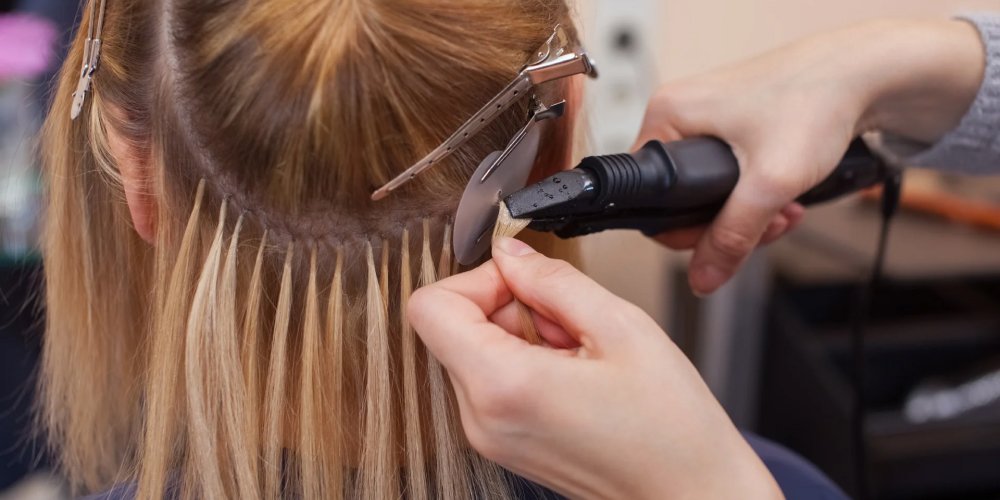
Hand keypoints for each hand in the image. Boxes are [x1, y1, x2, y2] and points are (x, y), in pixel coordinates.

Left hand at [408, 238, 782, 499]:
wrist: (694, 494)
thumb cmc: (671, 429)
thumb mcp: (621, 327)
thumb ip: (553, 279)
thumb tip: (512, 253)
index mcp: (502, 386)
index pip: (430, 307)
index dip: (476, 279)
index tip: (523, 280)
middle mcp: (482, 419)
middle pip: (452, 328)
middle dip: (508, 306)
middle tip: (568, 320)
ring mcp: (489, 437)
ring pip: (473, 352)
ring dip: (521, 334)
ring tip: (579, 351)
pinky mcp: (504, 443)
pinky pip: (492, 382)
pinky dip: (525, 363)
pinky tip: (575, 372)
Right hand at [637, 19, 983, 295]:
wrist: (864, 74)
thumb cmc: (815, 101)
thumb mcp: (769, 182)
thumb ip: (732, 236)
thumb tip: (702, 279)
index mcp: (667, 116)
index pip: (649, 196)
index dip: (685, 230)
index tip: (725, 237)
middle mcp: (679, 114)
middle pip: (679, 199)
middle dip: (726, 223)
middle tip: (766, 225)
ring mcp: (705, 119)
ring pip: (707, 192)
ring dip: (748, 213)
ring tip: (785, 211)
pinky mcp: (731, 125)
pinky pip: (728, 176)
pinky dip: (756, 194)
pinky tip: (786, 197)